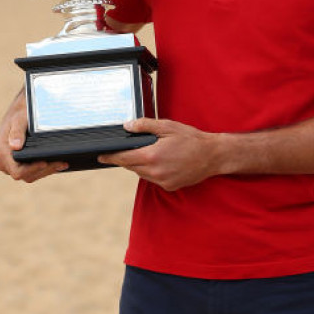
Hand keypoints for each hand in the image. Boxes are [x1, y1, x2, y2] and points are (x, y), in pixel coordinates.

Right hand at [0, 91, 67, 182]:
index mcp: (1, 152)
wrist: (21, 109)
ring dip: (47, 171)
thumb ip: (17, 131)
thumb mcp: (20, 118)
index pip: (17, 171)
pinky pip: (32, 172)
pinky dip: (45, 169)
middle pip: (26, 175)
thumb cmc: (21, 112)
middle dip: (44, 170)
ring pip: (30, 176)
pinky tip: (57, 163)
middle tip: (61, 163)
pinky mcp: (18, 164)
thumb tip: (15, 146)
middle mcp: (3, 161)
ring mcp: (10, 164)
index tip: (46, 162)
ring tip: (62, 163)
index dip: (32, 169)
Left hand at [98, 118, 221, 191]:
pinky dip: (153, 171)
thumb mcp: (167, 126)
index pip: (123, 158)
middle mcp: (155, 171)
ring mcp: (163, 181)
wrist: (213, 156)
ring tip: (150, 153)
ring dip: (141, 165)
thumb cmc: (191, 139)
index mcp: (152, 156)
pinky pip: (154, 179)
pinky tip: (163, 162)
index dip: (111, 157)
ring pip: (142, 174)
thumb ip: (145, 126)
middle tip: (130, 149)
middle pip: (131, 167)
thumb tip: (127, 126)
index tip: (101, 156)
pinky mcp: (170, 186)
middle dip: (128, 158)